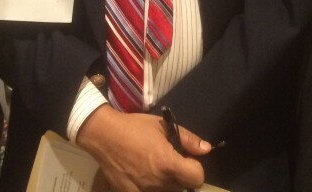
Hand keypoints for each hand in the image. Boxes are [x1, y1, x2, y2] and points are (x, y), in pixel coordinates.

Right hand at [78, 105, 210, 191]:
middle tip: (168, 162)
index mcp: (168, 164)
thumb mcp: (163, 126)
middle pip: (182, 187)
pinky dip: (151, 187)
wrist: (104, 136)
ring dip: (166, 183)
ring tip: (154, 168)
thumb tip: (206, 149)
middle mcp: (158, 182)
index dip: (195, 169)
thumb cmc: (135, 128)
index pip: (197, 178)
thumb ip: (187, 139)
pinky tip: (142, 175)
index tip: (187, 161)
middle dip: (180, 176)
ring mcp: (144, 191)